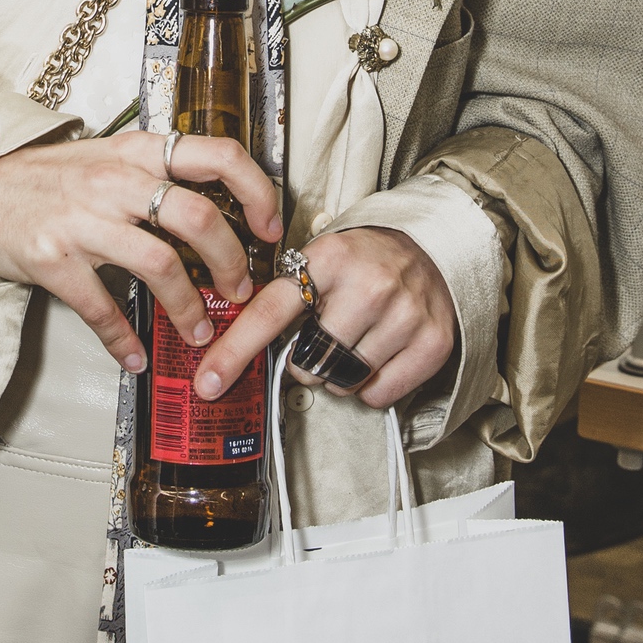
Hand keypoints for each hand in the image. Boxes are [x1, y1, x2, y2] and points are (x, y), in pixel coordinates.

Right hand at [0, 135, 282, 375]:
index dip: (257, 190)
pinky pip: (101, 307)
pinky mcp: (52, 256)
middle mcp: (115, 180)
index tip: (271, 226)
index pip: (217, 154)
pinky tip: (133, 355)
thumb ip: (151, 176)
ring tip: (198, 331)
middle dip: (232, 262)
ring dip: (189, 307)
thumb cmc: (38, 177)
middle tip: (238, 291)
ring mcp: (82, 218)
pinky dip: (122, 340)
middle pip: (200, 217)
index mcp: (136, 152)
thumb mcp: (101, 157)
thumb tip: (209, 212)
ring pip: (162, 265)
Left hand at [196, 226, 456, 411]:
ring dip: (338, 374)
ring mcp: (404, 315)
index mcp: (329, 259)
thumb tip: (229, 342)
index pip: (271, 312)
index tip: (208, 382)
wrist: (434, 248)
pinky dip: (371, 386)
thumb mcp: (322, 257)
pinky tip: (379, 354)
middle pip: (308, 362)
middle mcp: (368, 285)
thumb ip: (285, 293)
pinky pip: (378, 394)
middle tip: (323, 336)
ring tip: (355, 340)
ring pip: (342, 382)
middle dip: (305, 361)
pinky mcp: (431, 343)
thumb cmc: (367, 259)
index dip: (235, 351)